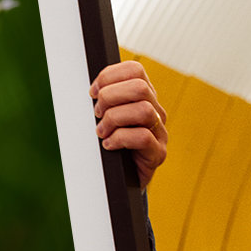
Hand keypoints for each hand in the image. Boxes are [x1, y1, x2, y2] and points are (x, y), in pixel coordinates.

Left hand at [90, 61, 167, 188]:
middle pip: (140, 87)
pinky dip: (119, 139)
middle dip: (110, 97)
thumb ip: (103, 100)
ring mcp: (160, 132)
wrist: (120, 180)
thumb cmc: (110, 145)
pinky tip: (108, 145)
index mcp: (143, 97)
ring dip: (114, 119)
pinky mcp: (158, 153)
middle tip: (97, 113)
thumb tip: (90, 89)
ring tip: (101, 132)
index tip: (92, 92)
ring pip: (143, 110)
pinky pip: (143, 137)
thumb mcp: (105, 117)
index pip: (134, 70)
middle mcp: (155, 111)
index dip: (109, 76)